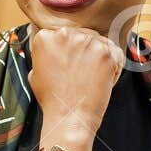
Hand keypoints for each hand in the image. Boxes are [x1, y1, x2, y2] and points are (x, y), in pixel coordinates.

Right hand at [28, 26, 122, 141]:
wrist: (69, 116)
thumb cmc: (52, 99)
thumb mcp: (36, 72)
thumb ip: (46, 54)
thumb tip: (55, 47)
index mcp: (45, 37)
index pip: (64, 36)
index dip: (70, 52)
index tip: (68, 67)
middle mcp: (64, 34)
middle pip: (83, 36)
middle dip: (85, 53)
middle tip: (81, 76)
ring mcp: (86, 41)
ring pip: (99, 44)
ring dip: (99, 60)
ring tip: (90, 79)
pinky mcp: (105, 52)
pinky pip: (115, 54)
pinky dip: (113, 67)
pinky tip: (101, 80)